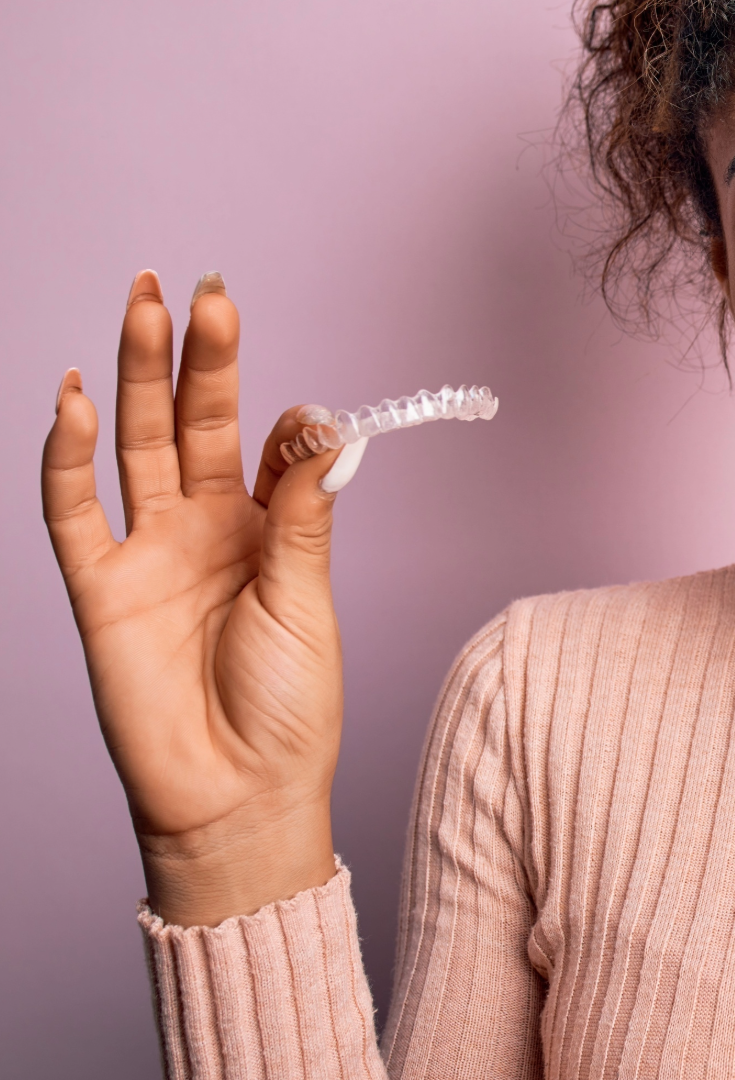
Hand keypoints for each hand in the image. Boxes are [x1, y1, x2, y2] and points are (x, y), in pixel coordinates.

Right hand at [42, 271, 345, 925]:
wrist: (239, 795)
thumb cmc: (288, 706)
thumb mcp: (307, 599)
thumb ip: (303, 513)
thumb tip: (324, 427)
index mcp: (267, 529)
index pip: (265, 445)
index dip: (279, 413)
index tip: (302, 406)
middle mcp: (204, 527)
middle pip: (193, 422)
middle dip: (194, 355)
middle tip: (198, 285)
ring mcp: (148, 552)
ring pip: (136, 444)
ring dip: (136, 376)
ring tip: (144, 302)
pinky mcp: (99, 588)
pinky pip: (74, 512)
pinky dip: (65, 456)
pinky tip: (68, 397)